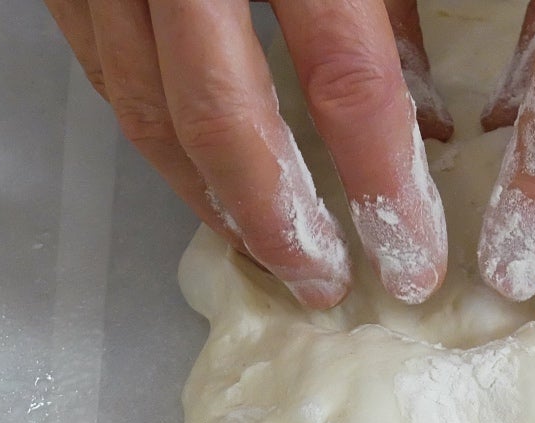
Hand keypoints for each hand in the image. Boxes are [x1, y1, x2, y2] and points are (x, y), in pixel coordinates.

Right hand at [45, 0, 454, 307]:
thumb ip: (394, 6)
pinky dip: (152, 134)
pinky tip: (196, 173)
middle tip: (325, 284)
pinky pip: (103, 73)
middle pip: (224, 119)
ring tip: (262, 247)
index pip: (346, 77)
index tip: (412, 255)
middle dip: (279, 219)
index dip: (381, 179)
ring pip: (147, 109)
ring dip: (208, 195)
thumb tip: (431, 119)